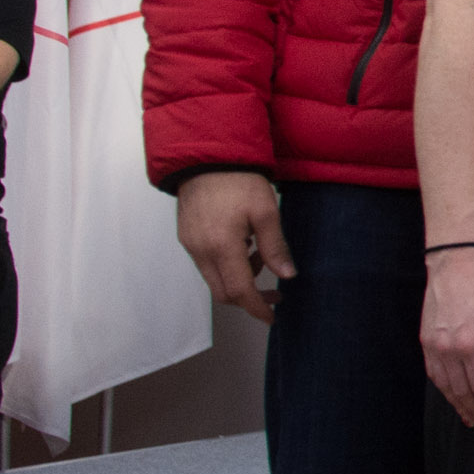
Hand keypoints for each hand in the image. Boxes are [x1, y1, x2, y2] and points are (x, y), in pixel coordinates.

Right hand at [175, 171, 294, 323]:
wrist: (206, 157)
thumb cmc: (238, 181)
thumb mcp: (266, 211)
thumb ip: (275, 247)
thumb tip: (286, 276)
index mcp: (221, 246)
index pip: (239, 291)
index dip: (257, 307)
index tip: (272, 316)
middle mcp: (200, 250)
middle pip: (223, 292)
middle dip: (249, 299)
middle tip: (274, 294)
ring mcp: (190, 244)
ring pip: (214, 279)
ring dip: (239, 279)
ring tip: (262, 256)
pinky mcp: (187, 237)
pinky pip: (206, 263)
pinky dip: (227, 265)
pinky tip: (244, 247)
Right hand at [420, 250, 473, 430]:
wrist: (454, 266)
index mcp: (471, 344)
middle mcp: (448, 349)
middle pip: (463, 392)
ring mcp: (433, 346)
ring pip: (445, 387)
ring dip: (459, 406)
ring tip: (470, 419)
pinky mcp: (425, 341)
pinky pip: (433, 374)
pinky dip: (444, 390)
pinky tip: (453, 398)